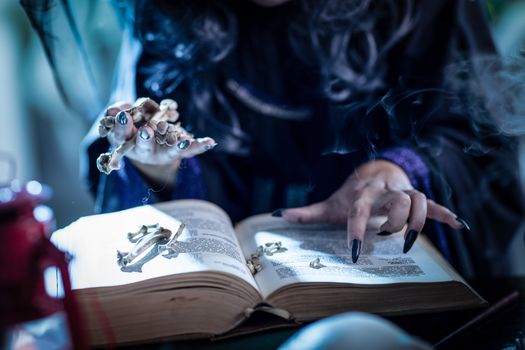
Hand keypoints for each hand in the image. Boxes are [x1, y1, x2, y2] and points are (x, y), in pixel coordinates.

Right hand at [104, 101, 215, 184]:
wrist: (148, 142)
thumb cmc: (131, 127)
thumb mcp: (121, 119)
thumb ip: (119, 112)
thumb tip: (115, 109)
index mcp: (127, 143)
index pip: (121, 135)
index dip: (122, 126)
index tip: (123, 116)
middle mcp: (146, 151)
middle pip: (145, 146)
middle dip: (145, 139)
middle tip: (145, 132)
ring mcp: (163, 153)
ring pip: (171, 151)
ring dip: (178, 146)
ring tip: (184, 142)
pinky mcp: (179, 151)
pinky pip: (190, 150)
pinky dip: (200, 146)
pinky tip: (210, 142)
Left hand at [279, 160, 465, 260]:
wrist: (374, 170)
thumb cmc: (352, 193)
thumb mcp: (331, 203)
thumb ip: (308, 211)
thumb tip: (279, 215)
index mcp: (361, 193)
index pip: (358, 211)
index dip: (357, 231)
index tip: (357, 253)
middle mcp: (384, 190)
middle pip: (394, 202)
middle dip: (393, 221)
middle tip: (385, 236)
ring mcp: (403, 192)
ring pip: (418, 200)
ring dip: (418, 220)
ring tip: (410, 239)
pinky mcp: (417, 197)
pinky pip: (435, 203)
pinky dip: (446, 214)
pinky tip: (459, 226)